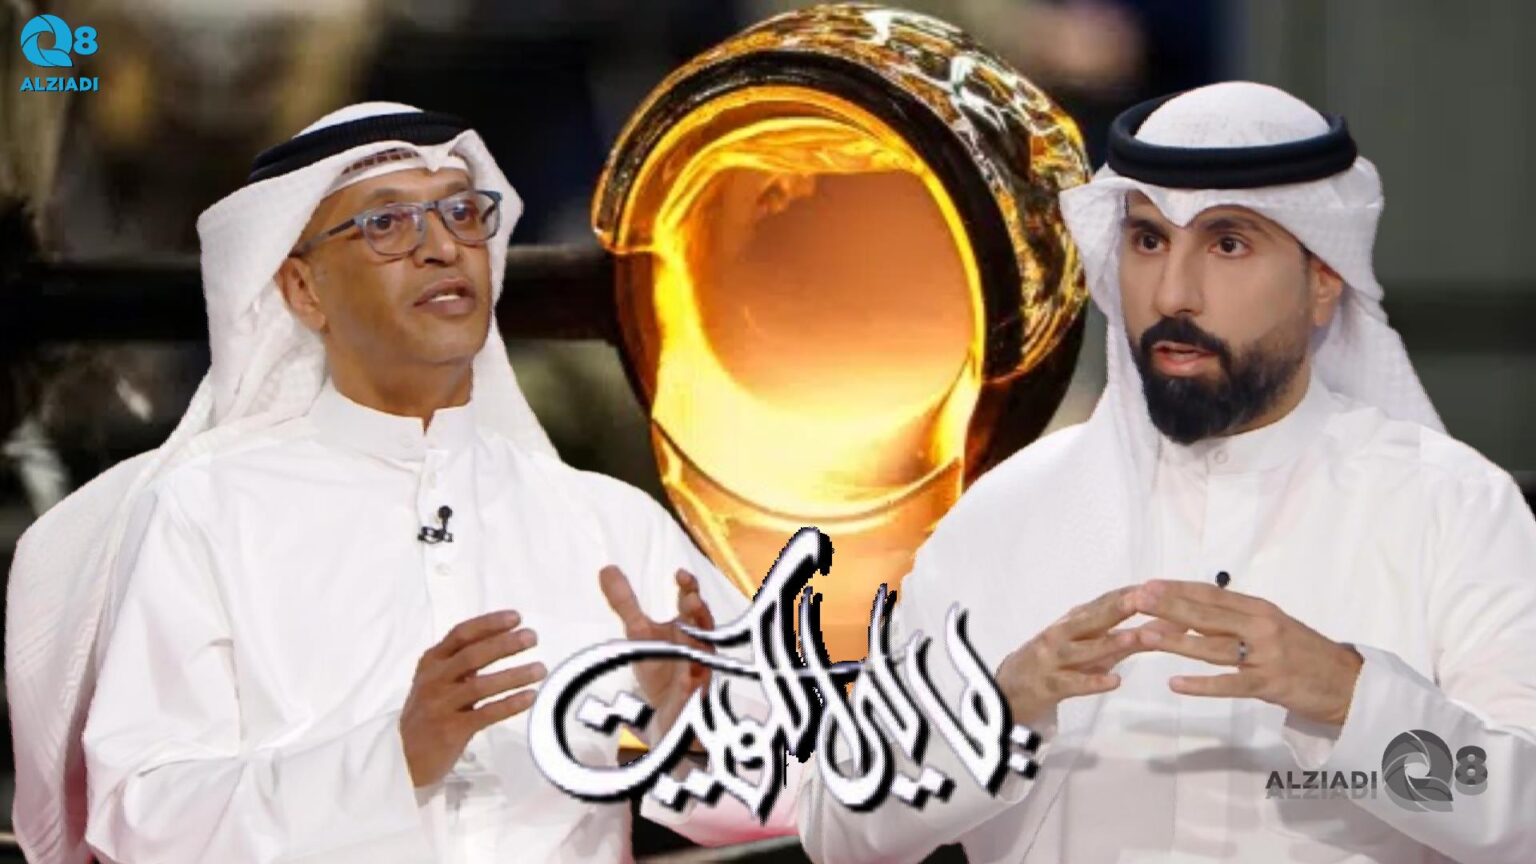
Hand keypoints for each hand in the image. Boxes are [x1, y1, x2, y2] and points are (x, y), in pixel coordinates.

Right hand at [400, 610, 546, 786]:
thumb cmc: (429, 711)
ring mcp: (440, 705)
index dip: (489, 624)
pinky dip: (509, 704)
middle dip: (504, 644)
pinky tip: (529, 697)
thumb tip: (503, 638)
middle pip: (472, 656)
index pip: (461, 635)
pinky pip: (485, 714)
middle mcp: (434, 680)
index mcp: (432, 662)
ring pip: (480, 685)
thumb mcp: (437, 680)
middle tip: (532, 637)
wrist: (403, 755)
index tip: (516, 617)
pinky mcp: (450, 730)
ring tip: (540, 669)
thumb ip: (462, 662)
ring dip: (513, 675)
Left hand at [599, 566, 714, 738]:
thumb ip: (626, 602)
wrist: (665, 710)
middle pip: (703, 626)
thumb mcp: (639, 632)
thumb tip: (606, 569)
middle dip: (699, 613)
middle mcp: (698, 645)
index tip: (680, 575)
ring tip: (687, 632)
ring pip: (704, 655)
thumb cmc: (659, 667)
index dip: (689, 588)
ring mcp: (700, 670)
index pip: (691, 603)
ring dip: (699, 644)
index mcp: (687, 628)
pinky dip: (694, 682)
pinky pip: (697, 688)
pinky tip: (687, 678)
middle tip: (691, 599)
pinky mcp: (696, 696)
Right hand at [994, 585, 1150, 729]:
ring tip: (1133, 638)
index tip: (1155, 586)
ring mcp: (1053, 659)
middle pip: (1090, 620)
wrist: (1009, 692)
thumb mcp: (1089, 649)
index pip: (1101, 604)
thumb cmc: (1057, 664)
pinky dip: (1092, 682)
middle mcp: (1061, 635)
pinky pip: (1072, 683)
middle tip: (1143, 598)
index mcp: (1072, 622)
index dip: (1126, 595)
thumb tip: (1165, 625)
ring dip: (1108, 643)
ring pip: (1082, 650)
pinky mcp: (1049, 685)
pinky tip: (1114, 681)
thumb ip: (1125, 639)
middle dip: (1116, 609)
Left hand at [1132, 580, 1363, 725]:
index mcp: (1260, 609)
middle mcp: (1262, 627)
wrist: (1348, 683)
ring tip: (1145, 636)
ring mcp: (1266, 656)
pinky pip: (1230, 684)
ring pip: (1214, 647)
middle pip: (1208, 615)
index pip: (1212, 594)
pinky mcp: (1270, 685)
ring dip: (1177, 642)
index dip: (1178, 589)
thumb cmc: (1303, 653)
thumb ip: (1234, 621)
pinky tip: (1176, 684)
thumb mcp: (1271, 628)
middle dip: (1169, 606)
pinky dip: (1202, 685)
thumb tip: (1186, 616)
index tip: (1147, 584)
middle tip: (1136, 600)